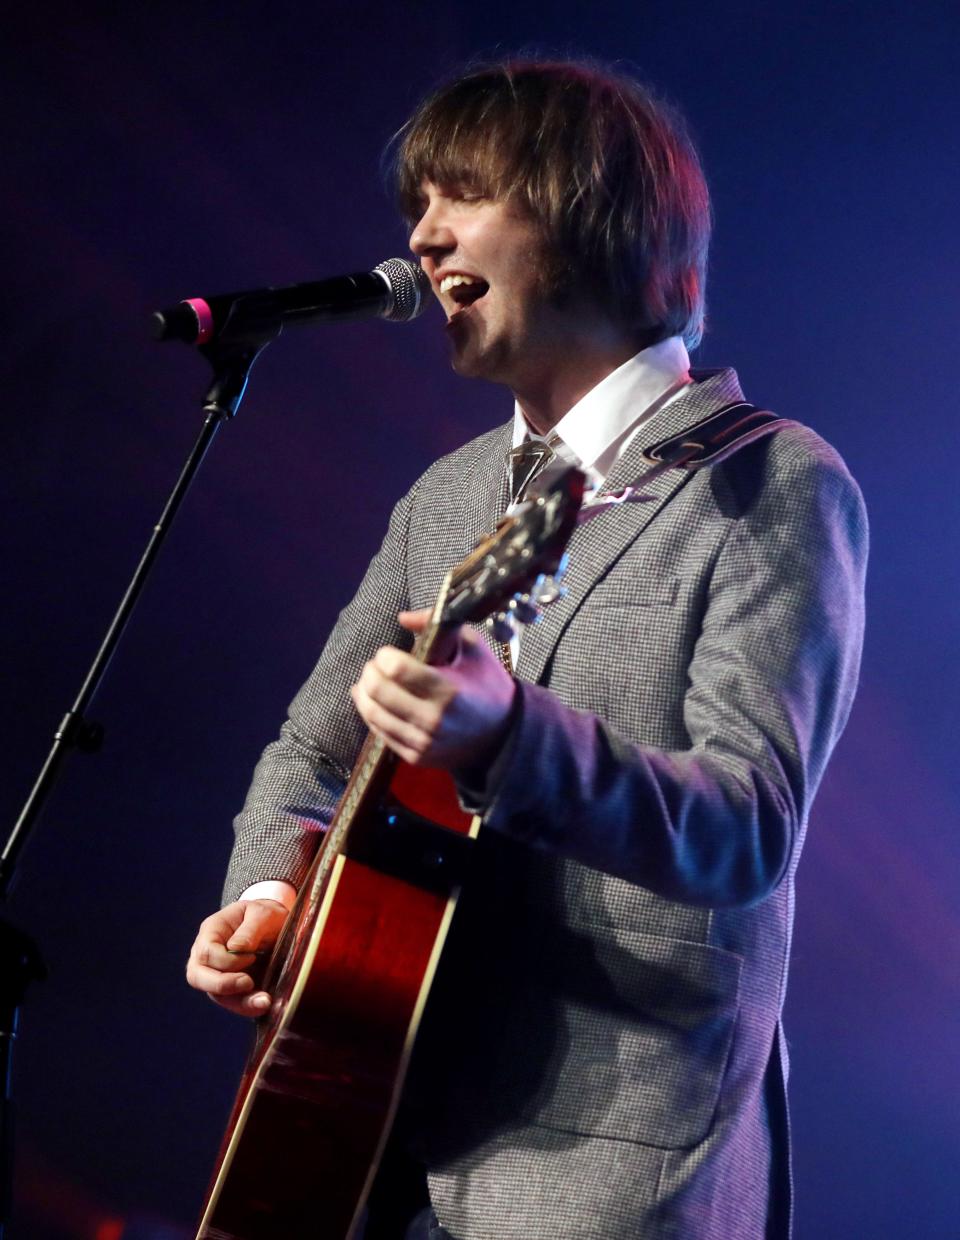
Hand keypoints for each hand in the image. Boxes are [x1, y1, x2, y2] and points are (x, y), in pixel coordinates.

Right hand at [186, 898, 288, 1017]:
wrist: (277, 926)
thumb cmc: (265, 916)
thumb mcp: (262, 913)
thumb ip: (250, 929)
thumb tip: (235, 948)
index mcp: (211, 931)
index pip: (206, 952)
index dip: (228, 960)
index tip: (253, 956)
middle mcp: (207, 955)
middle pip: (198, 977)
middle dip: (223, 985)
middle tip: (249, 983)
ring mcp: (217, 973)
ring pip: (216, 995)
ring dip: (240, 1002)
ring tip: (265, 1001)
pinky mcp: (232, 988)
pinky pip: (233, 1002)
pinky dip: (248, 1006)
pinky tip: (264, 1004)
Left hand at [350, 609, 515, 769]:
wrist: (502, 735)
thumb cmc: (487, 685)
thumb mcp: (473, 648)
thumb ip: (437, 625)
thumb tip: (402, 617)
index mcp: (449, 689)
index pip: (396, 669)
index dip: (385, 656)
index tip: (389, 652)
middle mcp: (433, 718)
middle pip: (378, 690)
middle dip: (370, 671)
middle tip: (376, 665)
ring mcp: (422, 741)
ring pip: (372, 713)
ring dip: (364, 692)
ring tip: (370, 680)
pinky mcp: (415, 756)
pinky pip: (379, 732)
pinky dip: (371, 713)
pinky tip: (373, 701)